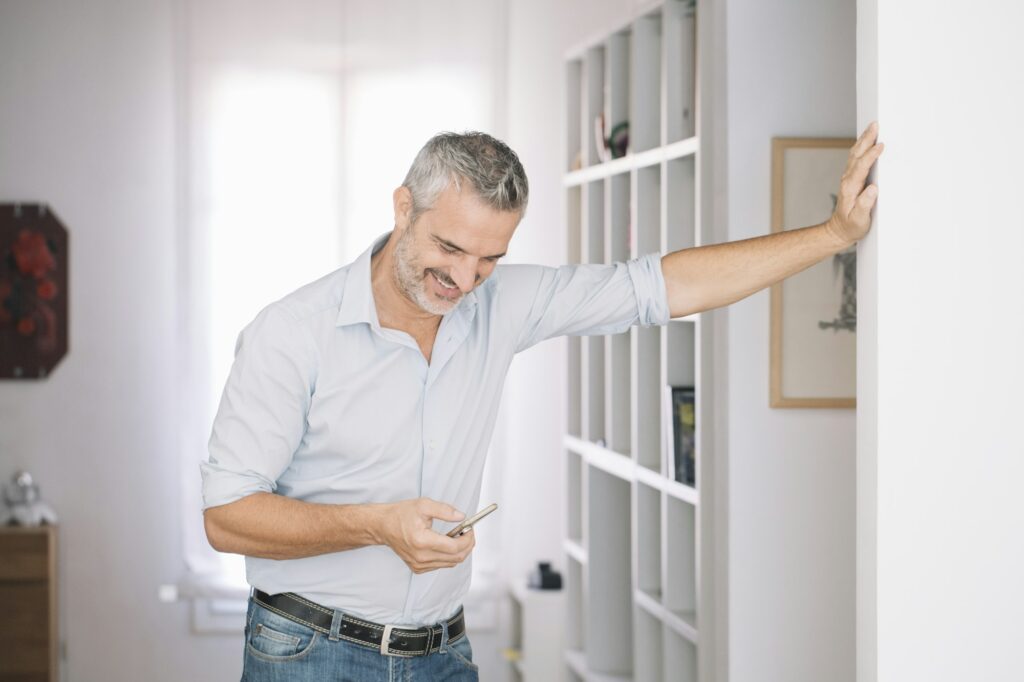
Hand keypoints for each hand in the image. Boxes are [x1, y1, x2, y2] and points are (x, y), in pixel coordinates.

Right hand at [377, 497, 475, 573]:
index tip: (470, 529)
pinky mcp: (418, 568)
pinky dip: (448, 556)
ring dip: (458, 550)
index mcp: (422, 541)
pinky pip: (441, 565)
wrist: (383, 526)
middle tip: (468, 532)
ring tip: (457, 536)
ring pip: (450, 563)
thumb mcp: (424, 505)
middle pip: (456, 558)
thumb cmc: (401, 515)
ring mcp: (419, 565)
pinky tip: (445, 543)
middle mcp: (421, 557)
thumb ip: (445, 510)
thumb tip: (461, 517)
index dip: (468, 538)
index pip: (455, 547)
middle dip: (467, 545)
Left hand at [827, 121, 884, 246]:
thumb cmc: (851, 226)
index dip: (871, 156)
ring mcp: (848, 178)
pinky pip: (856, 158)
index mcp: (850, 188)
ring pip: (855, 154)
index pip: (861, 167)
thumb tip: (873, 188)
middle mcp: (847, 180)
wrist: (839, 230)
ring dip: (864, 140)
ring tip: (872, 127)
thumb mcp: (859, 220)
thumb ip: (865, 204)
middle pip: (856, 155)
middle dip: (866, 139)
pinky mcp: (851, 178)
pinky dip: (862, 147)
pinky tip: (867, 140)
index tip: (881, 146)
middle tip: (875, 125)